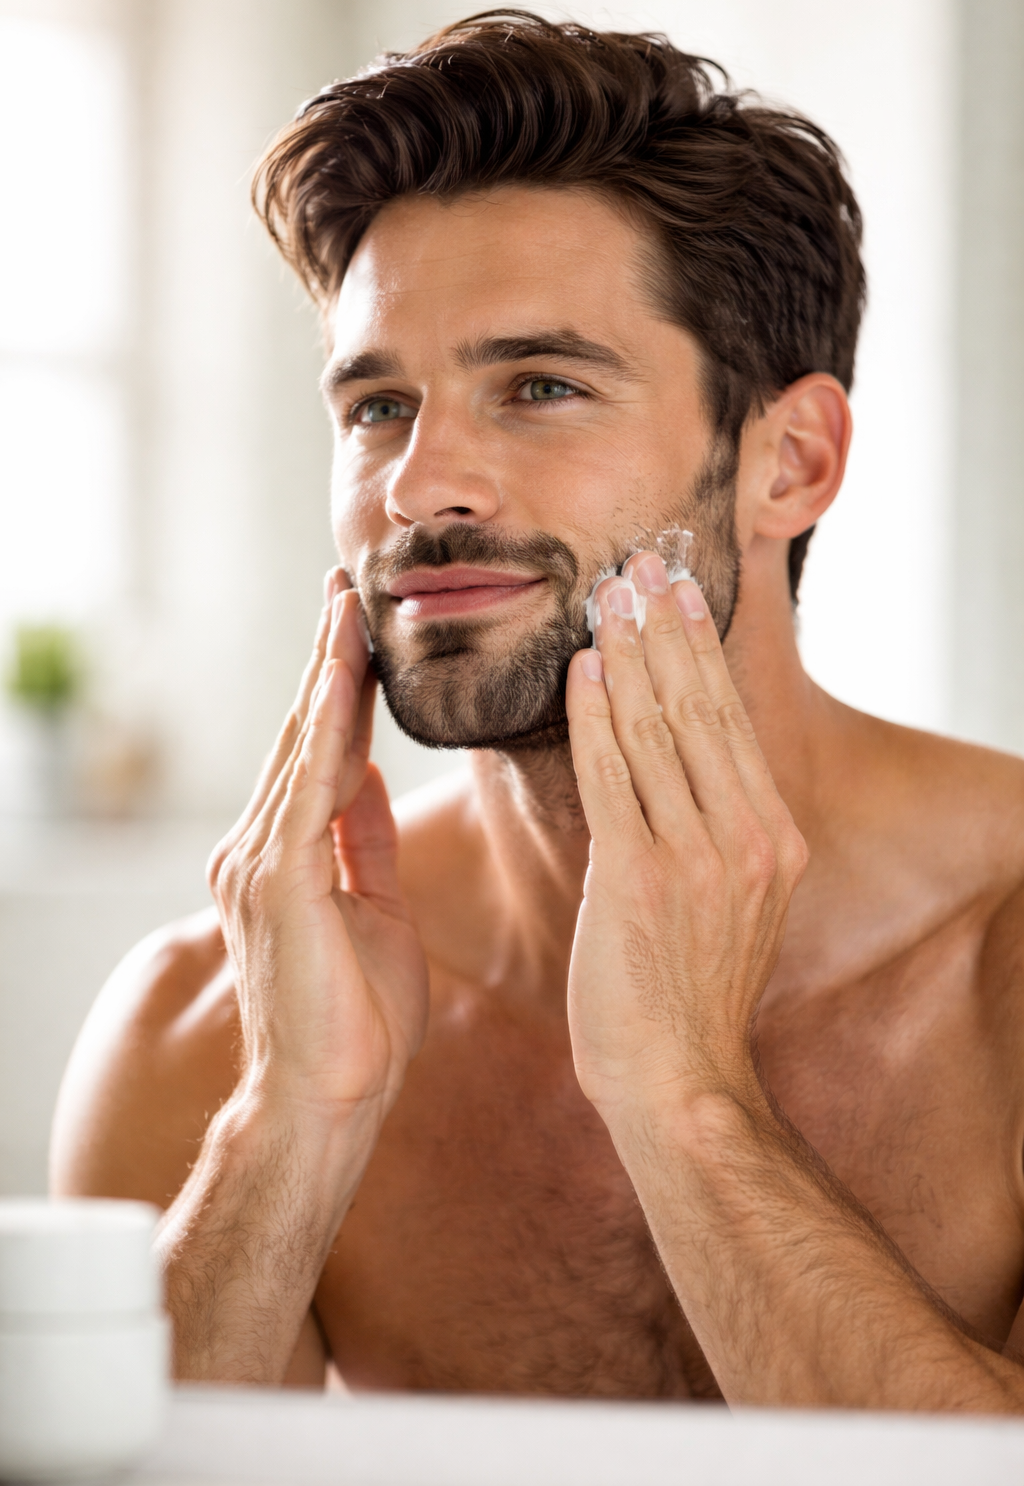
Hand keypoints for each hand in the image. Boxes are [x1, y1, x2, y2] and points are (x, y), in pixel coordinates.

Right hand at [208, 571, 428, 1138]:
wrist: (328, 1099)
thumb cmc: (356, 1017)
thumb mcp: (376, 907)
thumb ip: (365, 840)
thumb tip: (372, 776)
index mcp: (284, 855)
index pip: (319, 752)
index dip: (339, 687)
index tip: (359, 626)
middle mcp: (257, 847)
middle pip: (304, 734)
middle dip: (328, 659)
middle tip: (348, 587)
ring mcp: (259, 863)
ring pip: (304, 748)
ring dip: (328, 675)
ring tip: (348, 609)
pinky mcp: (277, 882)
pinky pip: (310, 789)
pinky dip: (330, 730)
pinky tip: (347, 681)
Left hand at [564, 551, 806, 1122]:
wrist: (676, 1080)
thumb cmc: (687, 992)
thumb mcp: (730, 901)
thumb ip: (715, 827)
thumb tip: (682, 758)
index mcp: (773, 838)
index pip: (730, 720)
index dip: (698, 648)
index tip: (676, 590)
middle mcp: (749, 838)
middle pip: (701, 709)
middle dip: (666, 630)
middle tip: (641, 564)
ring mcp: (700, 858)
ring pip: (660, 731)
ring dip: (631, 655)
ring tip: (610, 597)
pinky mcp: (644, 879)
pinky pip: (614, 778)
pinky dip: (598, 718)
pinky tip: (585, 670)